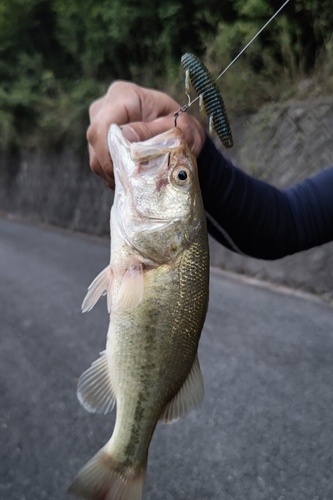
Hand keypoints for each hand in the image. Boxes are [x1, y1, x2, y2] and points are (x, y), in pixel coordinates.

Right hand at [87, 81, 204, 188]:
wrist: (179, 132)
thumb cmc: (181, 126)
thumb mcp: (177, 127)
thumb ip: (154, 131)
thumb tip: (127, 136)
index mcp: (124, 95)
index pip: (103, 124)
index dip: (108, 150)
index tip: (125, 169)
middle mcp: (105, 106)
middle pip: (96, 140)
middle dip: (113, 165)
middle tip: (134, 181)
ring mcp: (98, 124)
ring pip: (95, 156)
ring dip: (114, 173)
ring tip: (136, 181)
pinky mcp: (99, 142)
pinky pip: (98, 163)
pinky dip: (113, 175)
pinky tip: (131, 178)